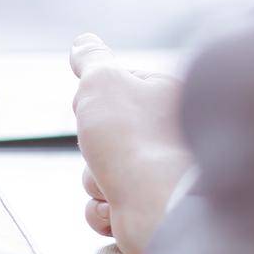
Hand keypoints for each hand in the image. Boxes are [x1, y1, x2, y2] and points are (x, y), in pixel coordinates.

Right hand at [70, 33, 192, 253]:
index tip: (99, 106)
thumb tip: (83, 42)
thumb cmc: (131, 139)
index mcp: (169, 97)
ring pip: (100, 173)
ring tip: (117, 183)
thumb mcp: (102, 82)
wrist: (157, 206)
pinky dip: (104, 211)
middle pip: (104, 135)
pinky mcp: (151, 210)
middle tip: (104, 146)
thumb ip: (91, 59)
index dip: (96, 98)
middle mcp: (171, 136)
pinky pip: (106, 207)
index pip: (119, 89)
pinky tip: (118, 210)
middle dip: (93, 147)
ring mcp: (161, 176)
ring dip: (95, 181)